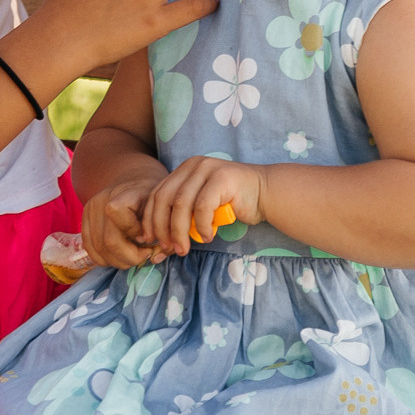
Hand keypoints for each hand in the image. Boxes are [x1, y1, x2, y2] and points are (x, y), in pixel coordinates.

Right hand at [82, 172, 164, 267]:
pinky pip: (90, 249)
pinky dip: (105, 259)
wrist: (133, 181)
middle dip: (129, 257)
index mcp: (123, 192)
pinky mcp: (83, 221)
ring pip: (98, 250)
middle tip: (144, 255)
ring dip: (118, 261)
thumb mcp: (159, 207)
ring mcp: (89, 211)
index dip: (133, 231)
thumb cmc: (150, 198)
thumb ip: (157, 227)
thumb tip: (151, 252)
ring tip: (133, 256)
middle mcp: (101, 200)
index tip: (148, 236)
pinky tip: (119, 255)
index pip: (116, 213)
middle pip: (108, 241)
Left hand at [142, 155, 264, 256]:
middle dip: (162, 227)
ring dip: (179, 231)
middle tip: (167, 248)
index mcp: (183, 170)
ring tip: (184, 249)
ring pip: (181, 204)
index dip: (149, 218)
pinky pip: (203, 207)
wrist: (265, 194)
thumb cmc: (232, 204)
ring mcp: (207, 169)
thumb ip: (183, 214)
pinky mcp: (222, 178)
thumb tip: (160, 241)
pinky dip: (201, 226)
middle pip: (165, 199)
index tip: (149, 239)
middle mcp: (193, 165)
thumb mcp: (200, 206)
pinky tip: (207, 237)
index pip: (157, 194)